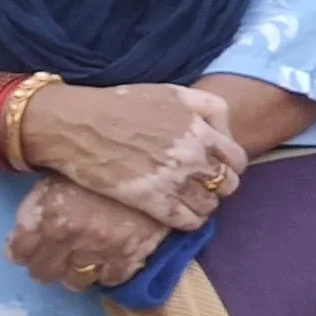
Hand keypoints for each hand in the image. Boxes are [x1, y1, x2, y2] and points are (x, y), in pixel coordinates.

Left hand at [6, 175, 172, 291]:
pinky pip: (110, 280)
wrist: (153, 157)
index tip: (34, 246)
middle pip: (43, 272)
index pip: (18, 253)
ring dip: (78, 270)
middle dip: (49, 264)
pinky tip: (112, 257)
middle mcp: (68, 235)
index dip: (25, 250)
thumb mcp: (58, 175)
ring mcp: (98, 248)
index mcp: (46, 213)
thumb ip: (37, 207)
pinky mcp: (129, 255)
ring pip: (75, 281)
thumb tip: (21, 238)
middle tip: (60, 253)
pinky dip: (109, 272)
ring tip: (87, 256)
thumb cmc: (100, 161)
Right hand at [16, 81, 243, 232]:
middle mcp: (193, 157)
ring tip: (190, 202)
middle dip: (218, 186)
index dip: (230, 167)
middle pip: (228, 185)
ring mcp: (173, 180)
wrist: (78, 124)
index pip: (237, 160)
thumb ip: (207, 107)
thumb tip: (225, 131)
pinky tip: (180, 217)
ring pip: (209, 206)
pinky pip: (186, 221)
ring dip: (204, 206)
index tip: (218, 169)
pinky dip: (189, 222)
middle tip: (203, 187)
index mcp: (201, 130)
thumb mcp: (173, 92)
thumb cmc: (122, 104)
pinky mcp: (150, 200)